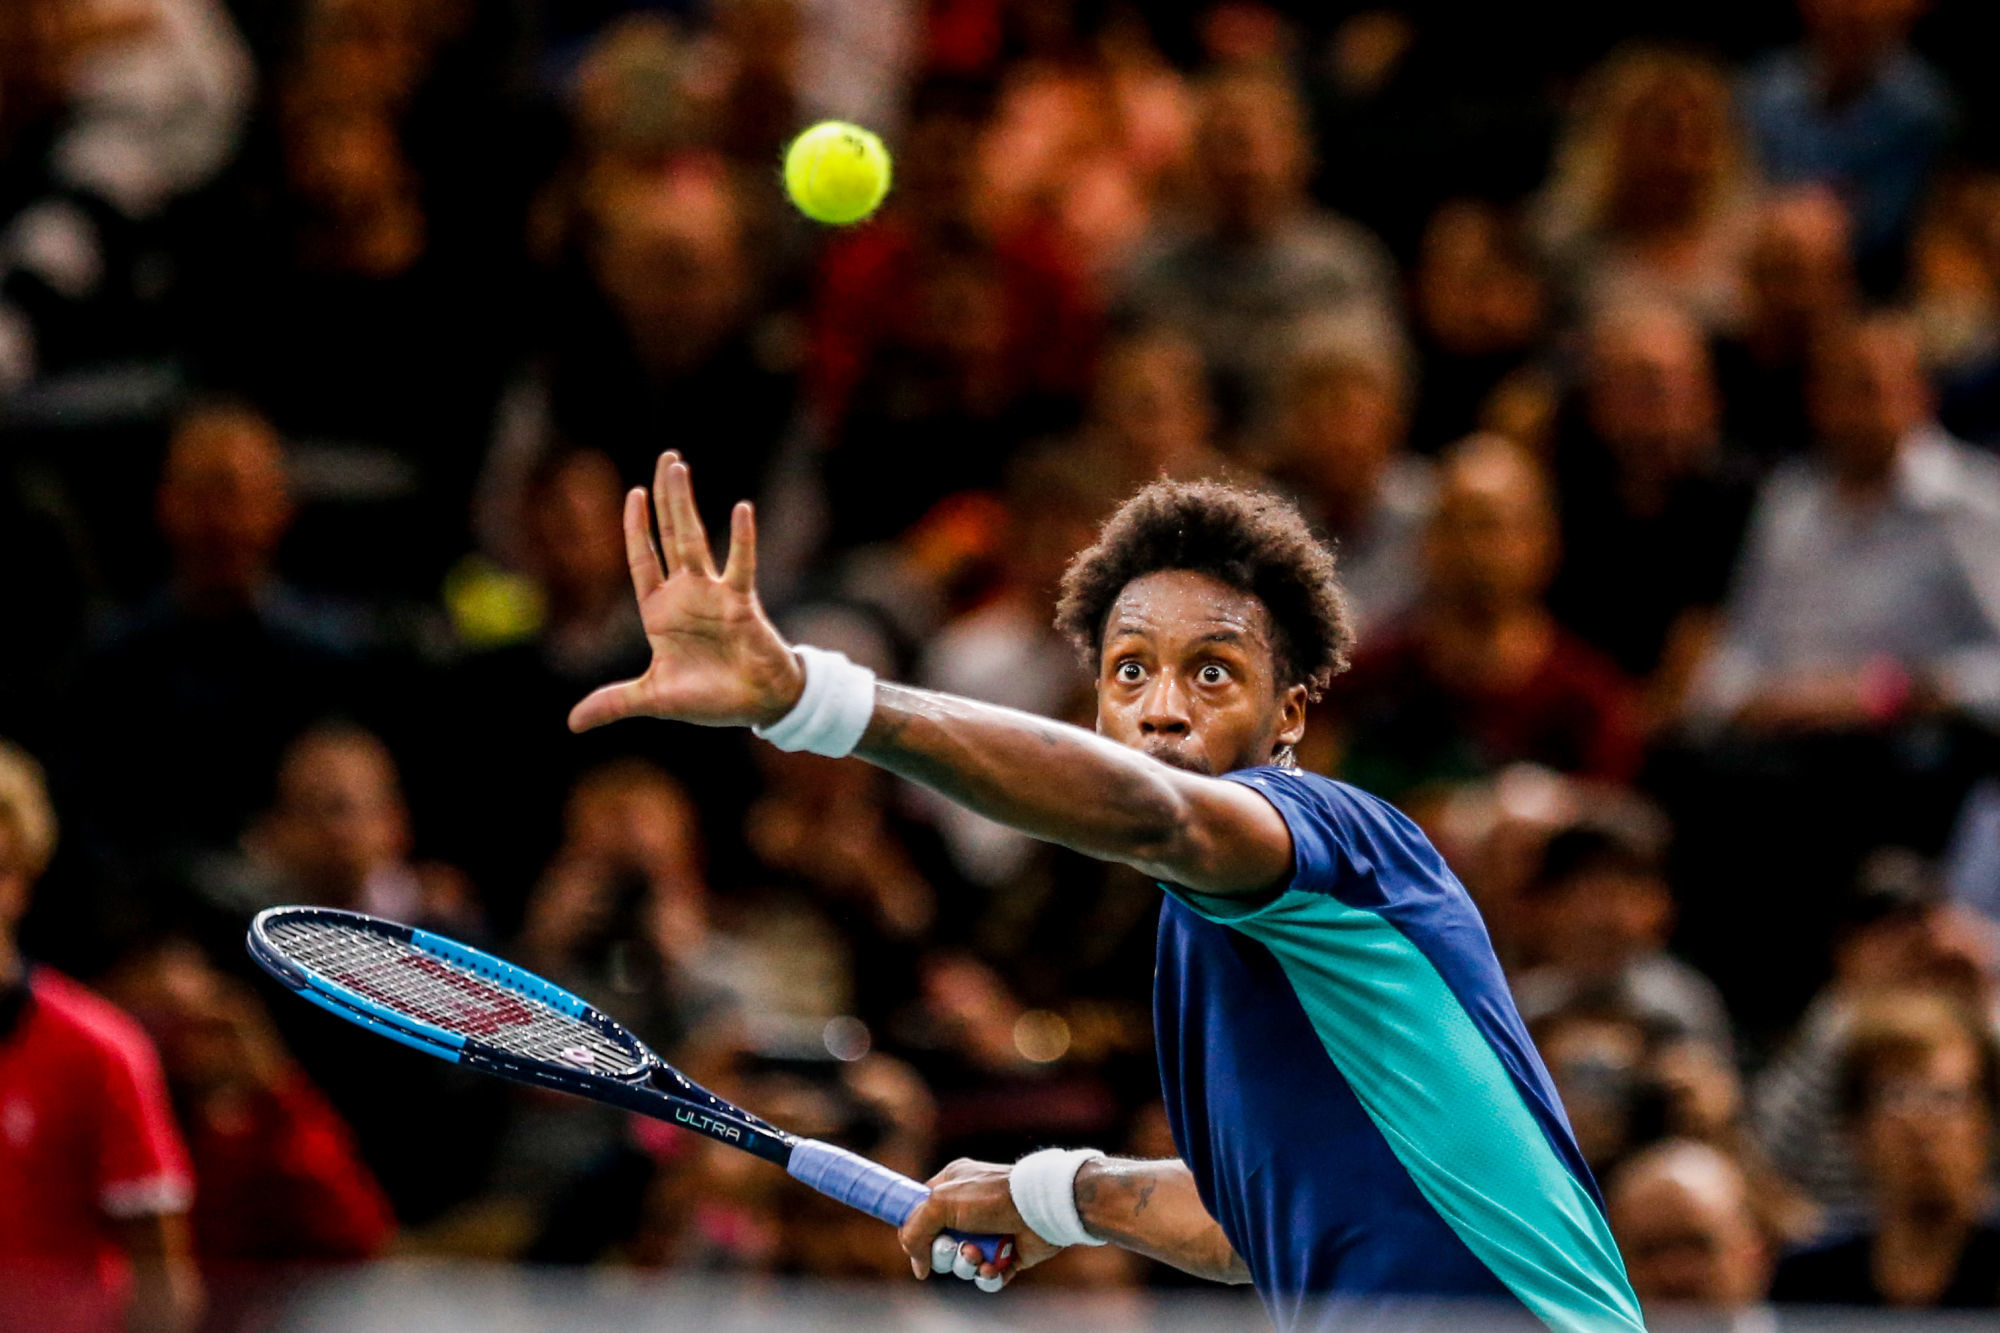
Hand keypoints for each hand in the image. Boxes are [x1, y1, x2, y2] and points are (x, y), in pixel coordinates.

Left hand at [569, 452, 804, 733]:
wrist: (756, 705)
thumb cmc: (710, 698)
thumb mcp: (653, 699)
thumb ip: (614, 702)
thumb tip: (571, 724)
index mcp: (660, 612)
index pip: (642, 559)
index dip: (636, 528)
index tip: (632, 493)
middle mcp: (686, 594)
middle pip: (670, 536)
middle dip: (665, 499)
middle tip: (667, 459)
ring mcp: (714, 593)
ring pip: (695, 539)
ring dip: (685, 504)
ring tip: (679, 467)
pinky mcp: (741, 601)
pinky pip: (740, 564)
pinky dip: (742, 538)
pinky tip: (741, 509)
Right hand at [896, 1158, 1058, 1288]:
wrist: (1039, 1209)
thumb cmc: (992, 1197)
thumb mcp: (941, 1202)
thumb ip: (915, 1230)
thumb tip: (919, 1265)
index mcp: (951, 1187)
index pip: (921, 1212)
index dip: (916, 1231)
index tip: (916, 1243)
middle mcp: (968, 1210)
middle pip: (940, 1244)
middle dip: (946, 1253)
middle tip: (956, 1246)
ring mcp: (989, 1233)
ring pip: (962, 1263)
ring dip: (967, 1265)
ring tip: (979, 1255)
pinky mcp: (1007, 1254)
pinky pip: (987, 1276)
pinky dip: (988, 1276)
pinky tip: (995, 1266)